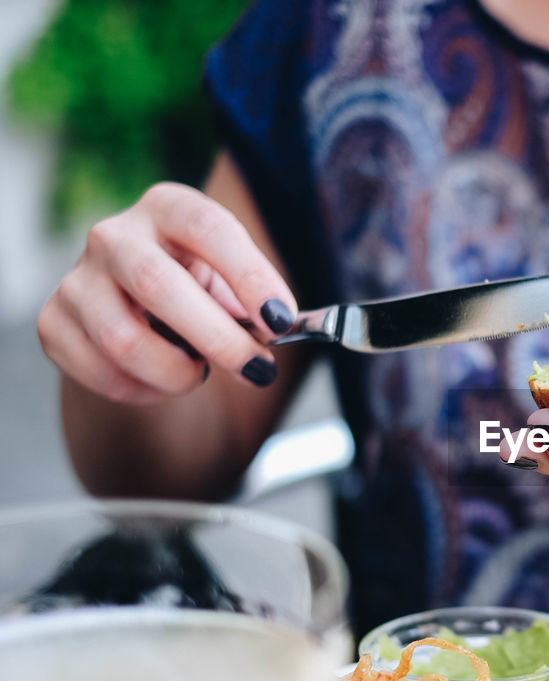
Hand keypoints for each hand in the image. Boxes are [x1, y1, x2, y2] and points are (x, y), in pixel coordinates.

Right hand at [37, 182, 296, 404]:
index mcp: (168, 209)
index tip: (281, 320)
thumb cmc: (201, 290)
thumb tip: (275, 329)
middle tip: (257, 370)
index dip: (248, 275)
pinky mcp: (54, 322)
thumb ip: (256, 302)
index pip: (208, 227)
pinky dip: (144, 390)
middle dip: (217, 338)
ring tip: (199, 372)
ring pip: (123, 340)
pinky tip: (162, 380)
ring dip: (177, 372)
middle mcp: (114, 235)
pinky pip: (101, 372)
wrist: (141, 312)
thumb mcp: (233, 282)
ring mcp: (77, 279)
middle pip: (157, 284)